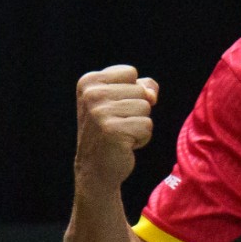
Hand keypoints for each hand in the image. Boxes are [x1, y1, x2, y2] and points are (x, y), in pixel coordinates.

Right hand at [76, 65, 158, 190]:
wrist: (95, 168)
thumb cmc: (110, 131)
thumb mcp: (120, 101)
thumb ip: (141, 87)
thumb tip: (152, 94)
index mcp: (88, 82)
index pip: (130, 73)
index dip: (130, 92)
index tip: (112, 108)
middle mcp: (91, 95)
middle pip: (140, 90)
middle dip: (135, 110)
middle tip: (116, 125)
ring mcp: (99, 112)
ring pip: (145, 107)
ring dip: (139, 124)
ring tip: (120, 134)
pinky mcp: (112, 130)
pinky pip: (147, 126)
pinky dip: (141, 138)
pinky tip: (124, 145)